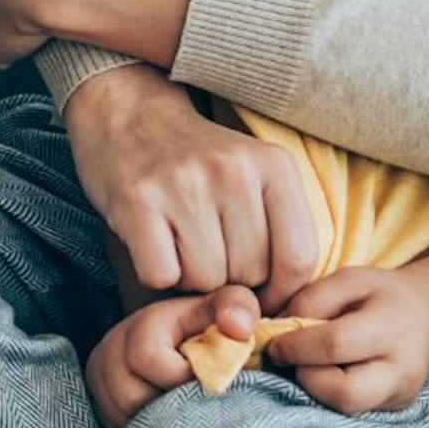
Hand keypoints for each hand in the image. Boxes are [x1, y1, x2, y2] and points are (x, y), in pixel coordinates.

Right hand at [56, 65, 327, 303]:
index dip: (281, 292)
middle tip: (207, 249)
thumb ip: (278, 236)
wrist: (129, 114)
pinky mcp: (136, 200)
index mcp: (274, 165)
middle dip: (230, 278)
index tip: (261, 293)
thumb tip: (271, 313)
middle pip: (251, 274)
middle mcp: (233, 170)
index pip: (299, 259)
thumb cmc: (198, 163)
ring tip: (178, 243)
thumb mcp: (255, 180)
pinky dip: (156, 273)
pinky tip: (152, 244)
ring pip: (206, 280)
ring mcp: (184, 183)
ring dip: (190, 279)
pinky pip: (161, 275)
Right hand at [88, 285, 262, 427]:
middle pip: (130, 396)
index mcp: (143, 323)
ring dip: (157, 421)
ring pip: (122, 415)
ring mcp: (101, 374)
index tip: (206, 380)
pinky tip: (168, 417)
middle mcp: (112, 346)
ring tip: (186, 409)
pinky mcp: (100, 396)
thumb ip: (238, 308)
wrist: (190, 336)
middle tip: (197, 401)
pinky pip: (116, 425)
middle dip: (171, 406)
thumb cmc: (214, 323)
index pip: (146, 358)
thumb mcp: (230, 306)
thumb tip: (239, 329)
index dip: (180, 377)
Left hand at [259, 267, 428, 413]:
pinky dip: (329, 394)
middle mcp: (401, 371)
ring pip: (345, 409)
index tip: (275, 342)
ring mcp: (399, 397)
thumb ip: (312, 299)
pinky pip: (351, 411)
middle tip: (295, 359)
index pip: (335, 345)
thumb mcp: (350, 280)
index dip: (296, 346)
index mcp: (390, 328)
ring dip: (315, 389)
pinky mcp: (393, 410)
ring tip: (311, 365)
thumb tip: (278, 330)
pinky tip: (327, 373)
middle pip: (344, 394)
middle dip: (306, 378)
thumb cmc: (385, 295)